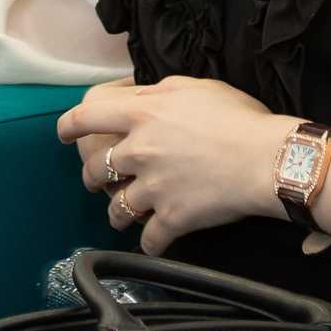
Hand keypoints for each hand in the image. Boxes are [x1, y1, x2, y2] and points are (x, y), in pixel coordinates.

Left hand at [58, 75, 286, 255]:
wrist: (267, 159)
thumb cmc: (237, 118)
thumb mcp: (194, 87)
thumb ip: (158, 93)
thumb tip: (139, 98)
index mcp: (141, 114)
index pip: (85, 116)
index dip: (68, 125)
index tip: (63, 133)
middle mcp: (139, 151)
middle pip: (95, 170)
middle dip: (92, 178)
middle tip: (97, 181)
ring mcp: (153, 188)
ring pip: (116, 209)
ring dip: (115, 214)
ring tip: (121, 216)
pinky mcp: (172, 218)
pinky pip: (150, 239)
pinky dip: (150, 244)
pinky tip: (154, 243)